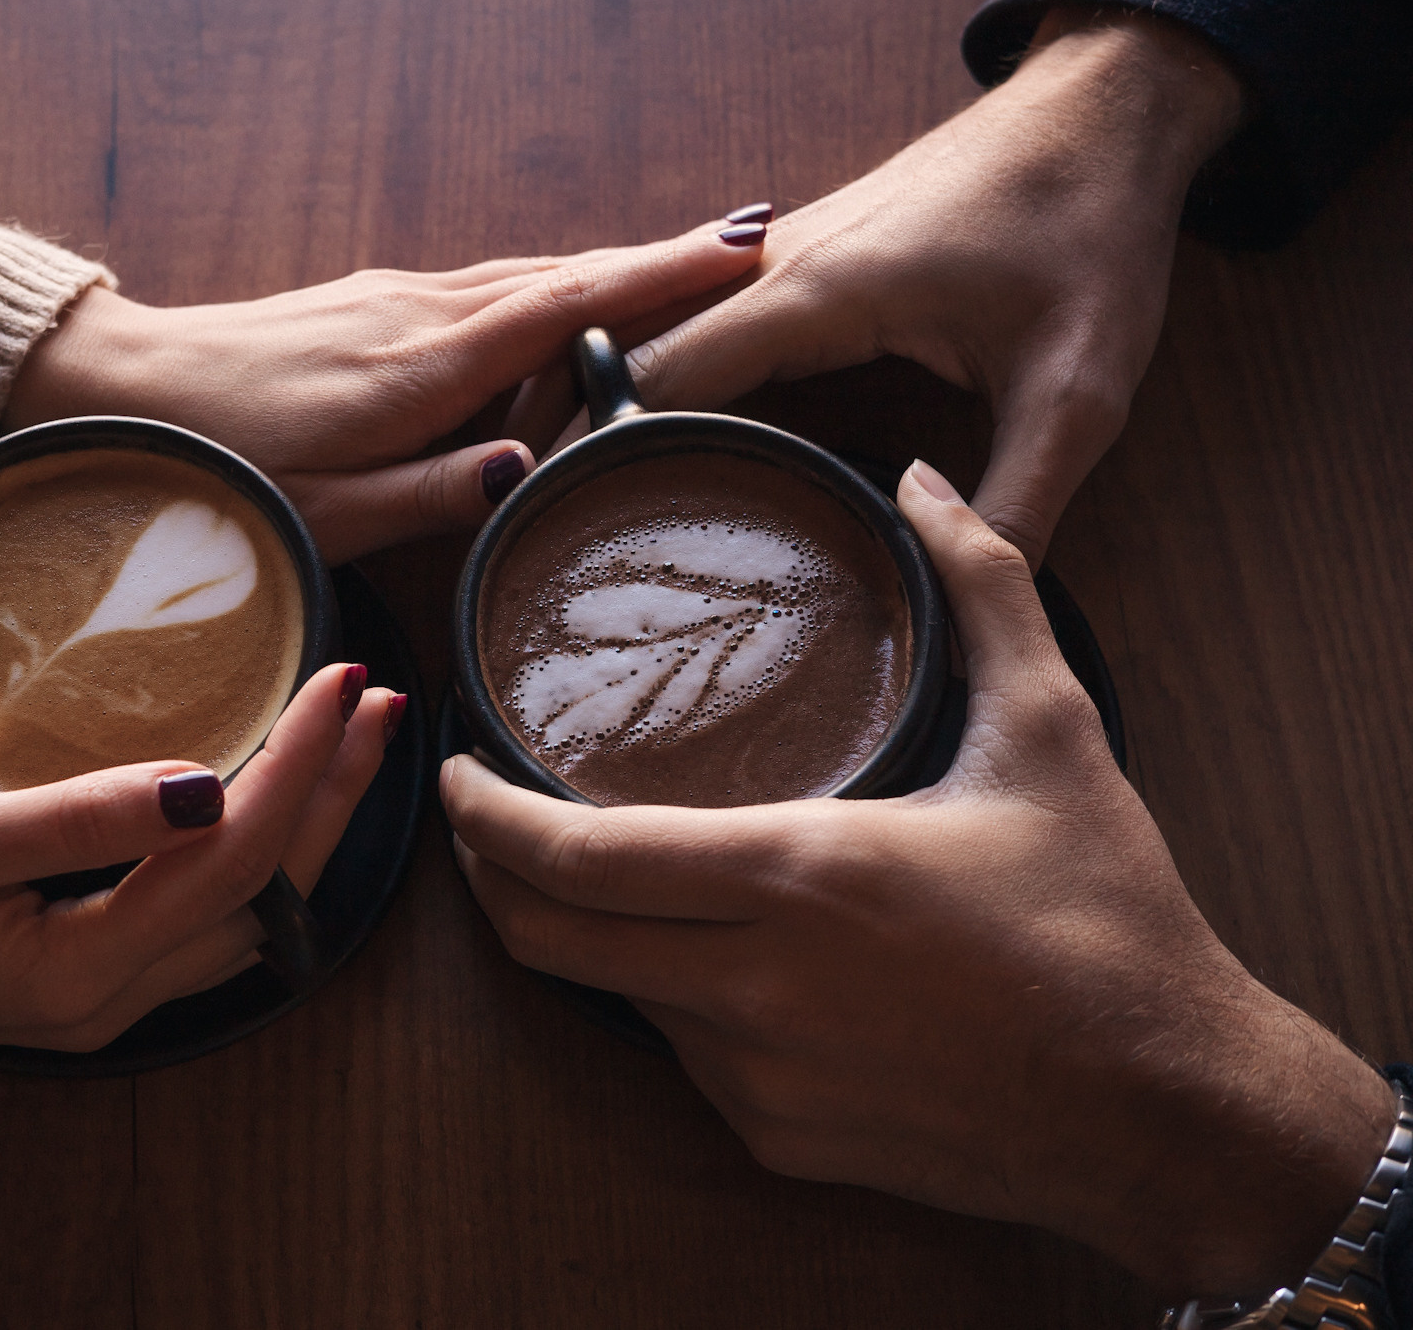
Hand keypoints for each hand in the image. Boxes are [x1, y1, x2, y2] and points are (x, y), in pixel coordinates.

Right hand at [0, 663, 399, 1050]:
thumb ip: (72, 820)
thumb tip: (204, 786)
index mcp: (79, 971)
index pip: (230, 857)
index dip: (296, 767)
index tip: (339, 682)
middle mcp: (114, 1000)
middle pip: (264, 889)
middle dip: (332, 791)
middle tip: (380, 698)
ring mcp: (110, 998)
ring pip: (249, 907)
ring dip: (308, 820)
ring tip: (354, 735)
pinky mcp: (95, 975)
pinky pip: (212, 914)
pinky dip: (261, 850)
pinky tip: (280, 799)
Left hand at [9, 226, 761, 562]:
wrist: (123, 387)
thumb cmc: (222, 468)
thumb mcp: (327, 513)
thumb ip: (433, 491)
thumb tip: (530, 466)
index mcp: (423, 368)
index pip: (567, 305)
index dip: (661, 278)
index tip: (744, 252)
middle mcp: (417, 313)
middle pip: (563, 274)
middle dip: (660, 260)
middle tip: (754, 248)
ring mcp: (392, 297)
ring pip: (524, 274)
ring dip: (607, 268)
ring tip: (689, 265)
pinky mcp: (368, 300)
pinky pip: (481, 287)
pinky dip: (543, 285)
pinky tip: (564, 302)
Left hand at [440, 463, 1394, 1294]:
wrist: (1167, 1112)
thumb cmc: (1109, 922)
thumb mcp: (1050, 733)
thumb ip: (982, 588)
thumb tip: (924, 481)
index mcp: (793, 877)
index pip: (571, 855)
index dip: (482, 818)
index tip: (453, 772)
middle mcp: (749, 987)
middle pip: (548, 937)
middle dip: (491, 876)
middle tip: (483, 816)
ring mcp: (755, 1077)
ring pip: (613, 996)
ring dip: (588, 931)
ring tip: (601, 864)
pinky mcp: (779, 1139)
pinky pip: (681, 1056)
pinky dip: (666, 996)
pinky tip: (710, 948)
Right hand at [609, 11, 1245, 567]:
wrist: (1106, 108)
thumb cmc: (1088, 221)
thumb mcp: (1077, 388)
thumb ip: (1017, 503)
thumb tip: (953, 600)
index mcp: (815, 293)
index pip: (664, 377)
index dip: (601, 452)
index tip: (558, 525)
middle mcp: (775, 265)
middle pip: (631, 352)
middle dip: (576, 432)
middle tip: (541, 527)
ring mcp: (781, 253)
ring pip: (654, 330)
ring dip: (605, 396)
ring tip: (567, 489)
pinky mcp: (800, 256)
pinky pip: (695, 319)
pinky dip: (654, 371)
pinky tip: (645, 430)